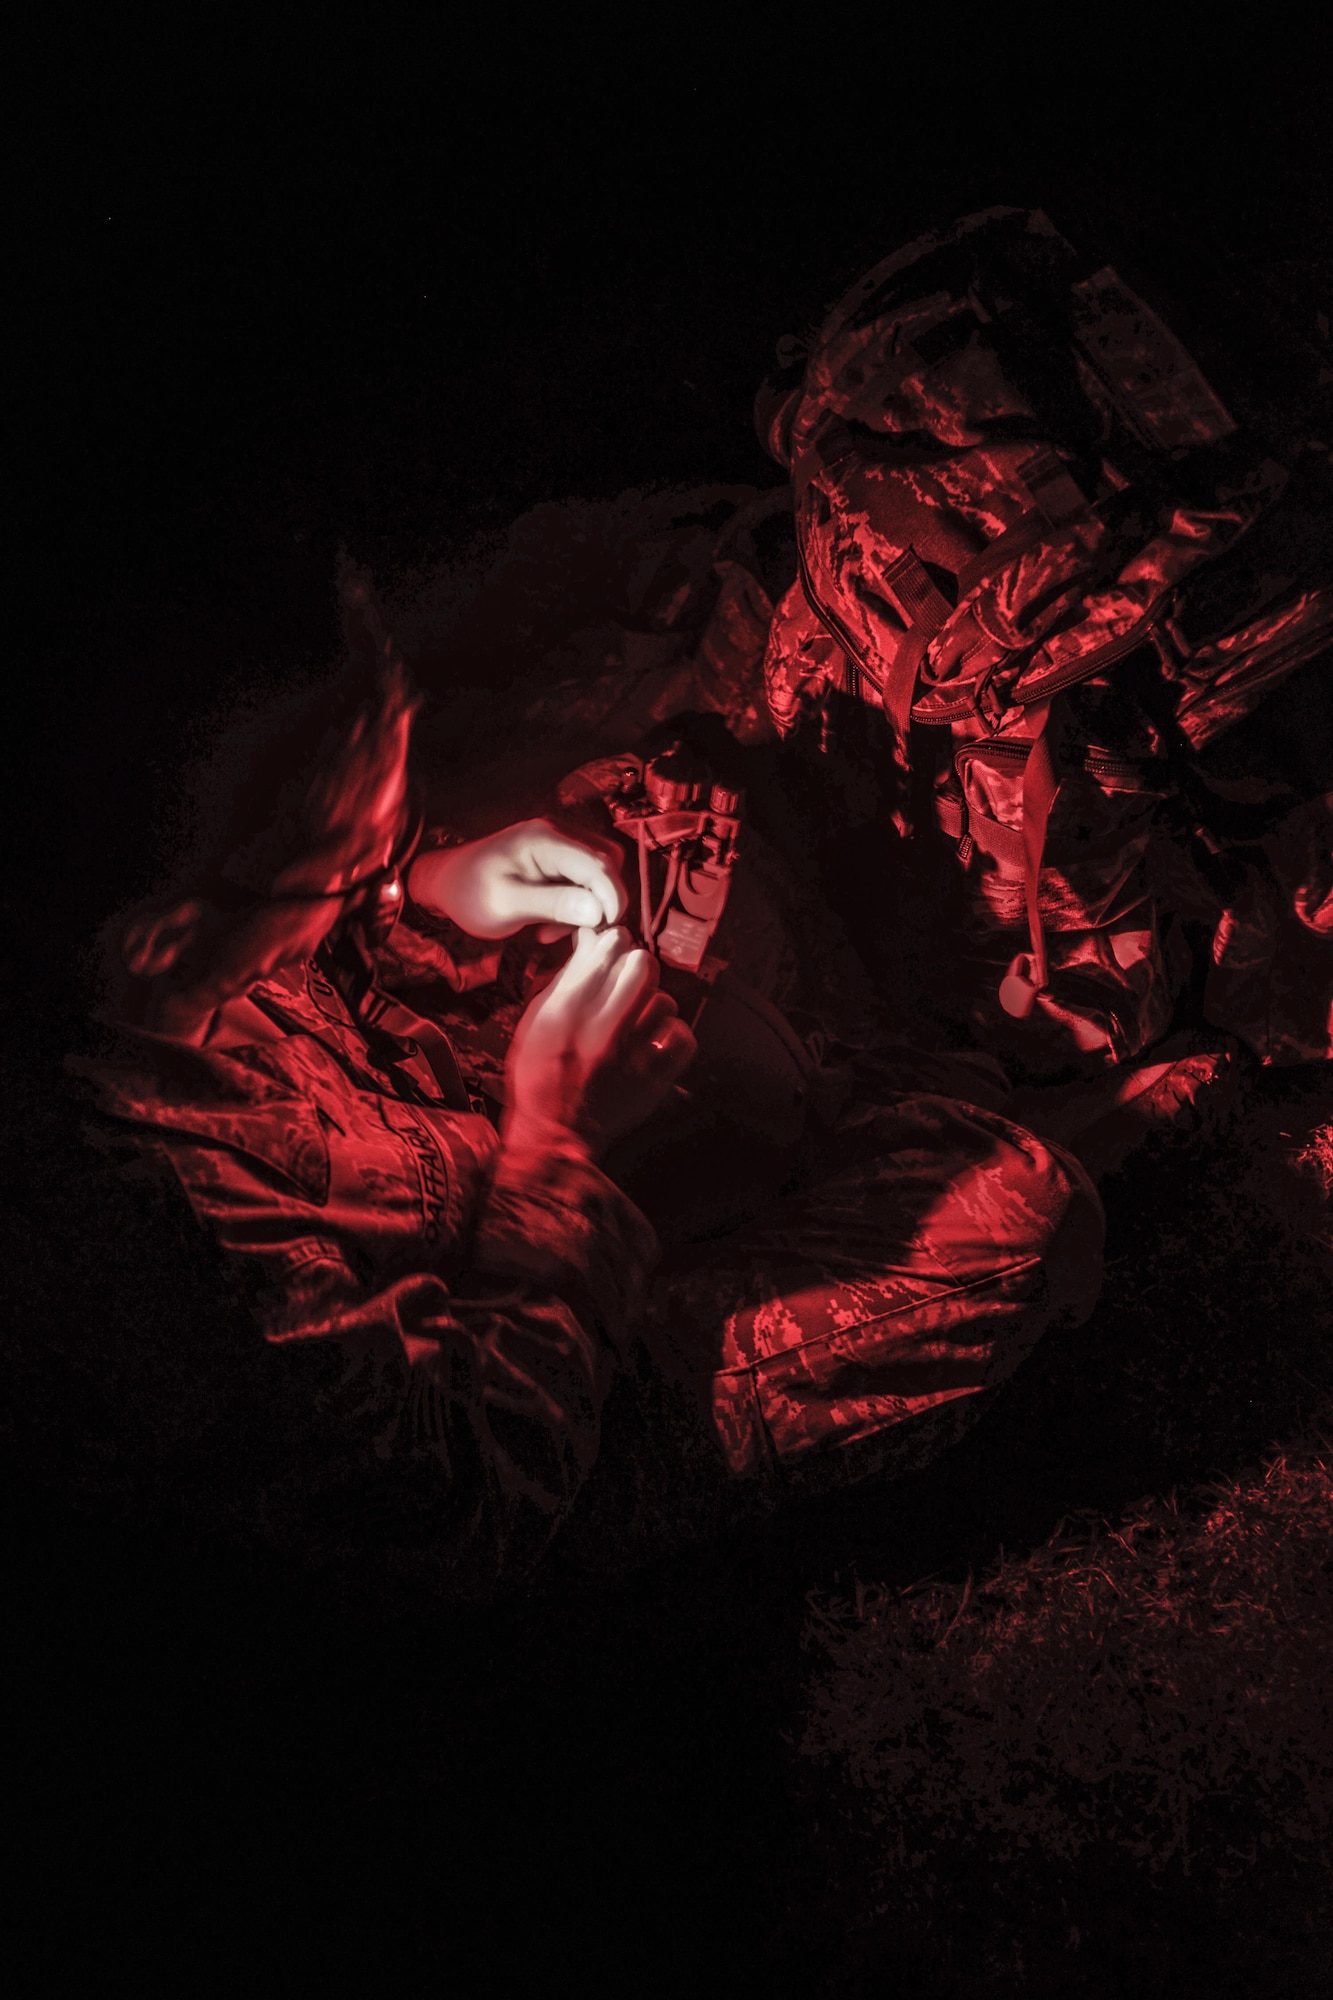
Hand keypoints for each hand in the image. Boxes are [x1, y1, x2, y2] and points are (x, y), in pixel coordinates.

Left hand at [408, 819, 627, 940]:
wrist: (444, 884)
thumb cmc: (468, 894)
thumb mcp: (507, 905)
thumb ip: (553, 904)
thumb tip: (598, 911)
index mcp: (546, 839)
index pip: (600, 862)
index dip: (613, 897)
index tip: (605, 930)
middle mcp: (558, 834)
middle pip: (607, 863)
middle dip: (602, 901)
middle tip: (579, 934)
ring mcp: (557, 845)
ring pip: (598, 874)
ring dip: (587, 907)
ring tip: (552, 933)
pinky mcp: (554, 860)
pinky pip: (582, 880)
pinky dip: (575, 906)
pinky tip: (548, 926)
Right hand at [504, 926, 695, 1155]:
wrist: (554, 1135)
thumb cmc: (540, 1076)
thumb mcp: (537, 1023)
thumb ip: (565, 980)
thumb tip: (590, 940)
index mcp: (566, 1011)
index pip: (608, 947)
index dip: (613, 943)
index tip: (611, 952)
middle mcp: (600, 1029)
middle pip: (643, 966)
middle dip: (637, 966)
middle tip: (629, 981)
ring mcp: (630, 1056)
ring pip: (665, 1001)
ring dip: (654, 1004)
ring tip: (640, 1017)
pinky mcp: (653, 1080)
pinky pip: (683, 1039)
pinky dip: (673, 1036)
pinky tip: (657, 1040)